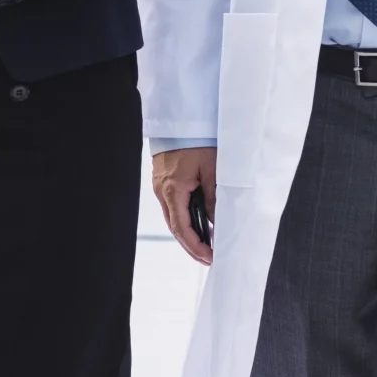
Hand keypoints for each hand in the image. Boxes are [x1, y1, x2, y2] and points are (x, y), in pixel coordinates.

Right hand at [152, 146, 217, 264]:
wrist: (181, 119)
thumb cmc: (196, 139)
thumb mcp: (211, 169)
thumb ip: (213, 197)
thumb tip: (216, 222)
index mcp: (172, 189)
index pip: (181, 228)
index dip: (195, 246)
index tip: (208, 257)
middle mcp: (162, 190)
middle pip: (175, 227)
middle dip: (191, 245)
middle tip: (208, 257)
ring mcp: (161, 185)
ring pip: (173, 217)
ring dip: (188, 232)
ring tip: (206, 244)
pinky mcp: (164, 180)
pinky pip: (173, 205)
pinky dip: (185, 218)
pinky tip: (198, 222)